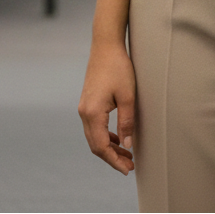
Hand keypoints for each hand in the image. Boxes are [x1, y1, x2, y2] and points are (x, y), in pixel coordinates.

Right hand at [79, 42, 135, 174]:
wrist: (106, 45)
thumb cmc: (119, 67)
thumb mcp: (127, 95)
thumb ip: (126, 121)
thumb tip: (127, 145)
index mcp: (92, 113)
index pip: (101, 146)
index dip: (114, 160)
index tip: (128, 169)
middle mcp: (84, 112)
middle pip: (95, 145)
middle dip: (112, 157)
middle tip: (130, 165)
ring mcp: (84, 107)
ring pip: (94, 136)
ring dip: (109, 147)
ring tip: (126, 155)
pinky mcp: (88, 102)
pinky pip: (94, 126)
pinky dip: (105, 136)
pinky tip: (118, 138)